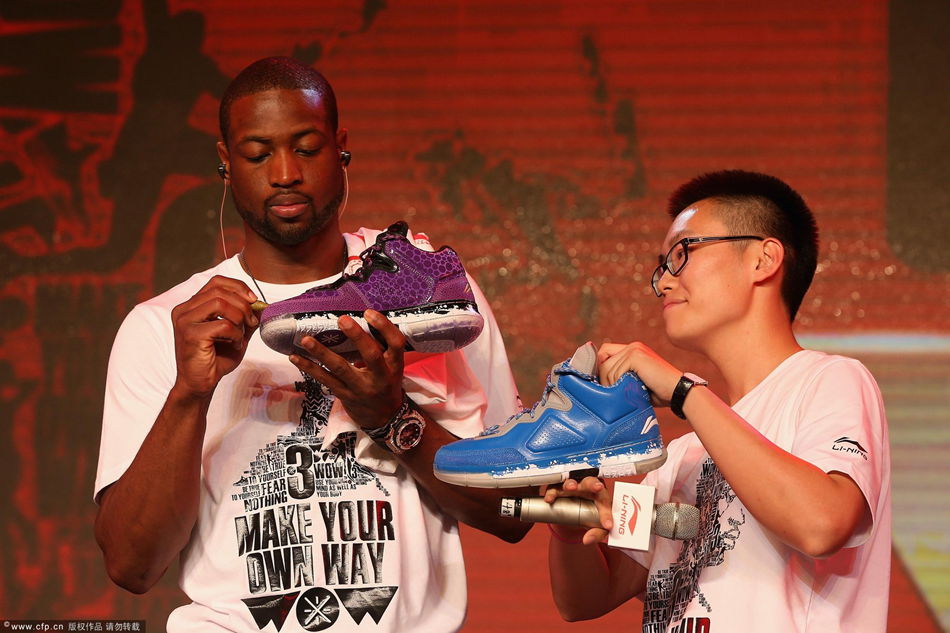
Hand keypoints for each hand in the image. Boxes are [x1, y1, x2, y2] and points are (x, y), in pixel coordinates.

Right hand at [171, 275, 259, 398]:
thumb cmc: (215, 359)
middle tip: (252, 321)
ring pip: (220, 303)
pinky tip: (234, 345)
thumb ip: (244, 317)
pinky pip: (222, 325)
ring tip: (241, 334)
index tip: (253, 299)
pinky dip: (235, 334)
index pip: (216, 282)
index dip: (238, 287)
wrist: (200, 383)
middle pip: (220, 291)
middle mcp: (184, 310)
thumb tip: (260, 305)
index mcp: (191, 306)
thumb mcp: (235, 333)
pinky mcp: (190, 335)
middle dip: (243, 304)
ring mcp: (185, 321)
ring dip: (239, 318)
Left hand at [289, 310, 404, 428]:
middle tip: (342, 319)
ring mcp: (360, 388)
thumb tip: (358, 320)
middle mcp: (380, 377)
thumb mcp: (392, 367)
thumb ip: (380, 348)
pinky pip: (325, 379)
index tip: (368, 312)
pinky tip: (295, 358)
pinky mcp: (344, 395)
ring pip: (340, 369)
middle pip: (371, 355)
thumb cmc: (386, 384)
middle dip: (357, 336)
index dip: (384, 327)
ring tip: (306, 340)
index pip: (396, 343)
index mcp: (394, 365)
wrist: (384, 418)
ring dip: (322, 353)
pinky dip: (309, 367)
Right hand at [542, 476, 613, 544]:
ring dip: (570, 484)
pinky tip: (550, 499)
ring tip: (570, 488)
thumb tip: (588, 539)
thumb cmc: (589, 515)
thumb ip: (597, 534)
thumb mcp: (596, 527)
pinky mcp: (558, 488)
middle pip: (590, 481)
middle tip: (597, 487)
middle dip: (592, 484)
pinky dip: (551, 493)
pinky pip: (553, 488)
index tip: (606, 524)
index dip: (606, 512)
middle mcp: (587, 486)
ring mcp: (571, 486)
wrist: (572, 515)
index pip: (605, 499)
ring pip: (571, 481)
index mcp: (600, 494)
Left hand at [597, 341, 680, 405]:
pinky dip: (619, 385)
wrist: (679, 392)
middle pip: (602, 360)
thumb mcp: (635, 381)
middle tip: (614, 393)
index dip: (599, 367)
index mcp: (633, 349)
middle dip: (603, 379)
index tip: (602, 384)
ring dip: (612, 385)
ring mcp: (634, 349)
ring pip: (606, 368)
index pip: (604, 352)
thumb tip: (596, 382)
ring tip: (627, 393)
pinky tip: (631, 390)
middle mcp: (632, 346)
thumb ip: (619, 376)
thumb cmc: (658, 392)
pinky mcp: (636, 356)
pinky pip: (614, 372)